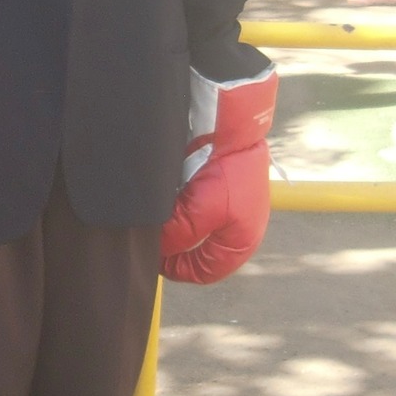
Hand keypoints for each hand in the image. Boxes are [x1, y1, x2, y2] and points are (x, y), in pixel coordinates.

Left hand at [160, 63, 277, 285]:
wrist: (231, 124)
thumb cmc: (225, 170)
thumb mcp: (200, 211)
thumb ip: (179, 236)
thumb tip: (161, 247)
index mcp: (242, 241)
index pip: (206, 271)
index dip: (178, 269)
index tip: (156, 260)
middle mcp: (237, 227)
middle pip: (198, 249)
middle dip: (175, 245)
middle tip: (152, 239)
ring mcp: (229, 206)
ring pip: (194, 228)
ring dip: (175, 224)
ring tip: (156, 216)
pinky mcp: (219, 187)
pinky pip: (194, 204)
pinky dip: (178, 204)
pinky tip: (167, 195)